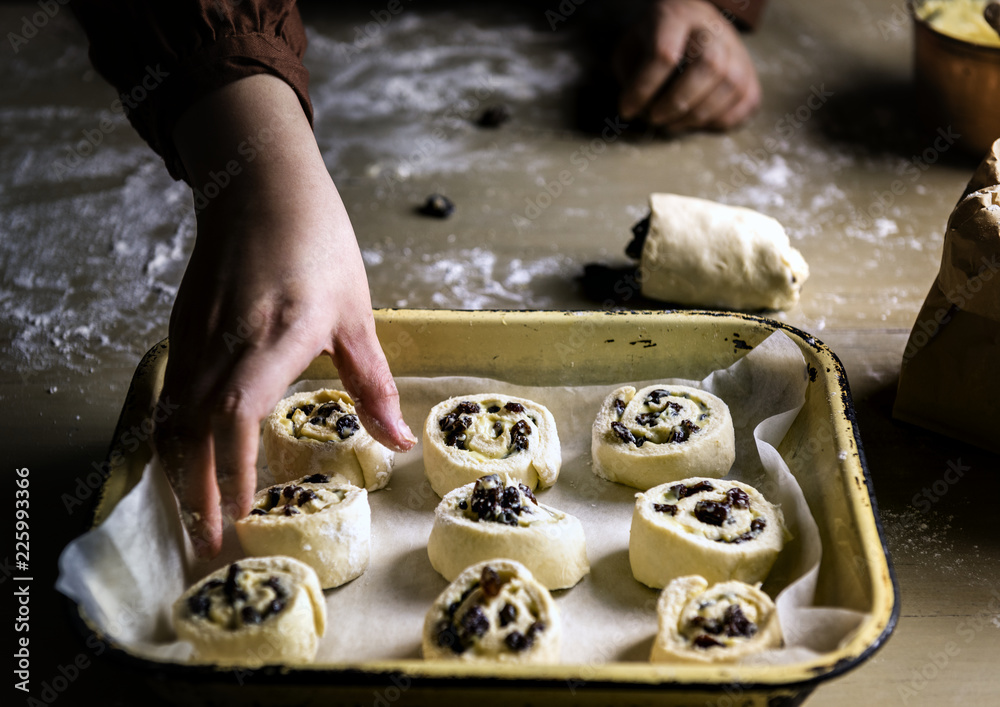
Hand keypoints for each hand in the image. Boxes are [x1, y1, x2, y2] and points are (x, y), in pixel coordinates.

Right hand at [157, 75, 415, 557]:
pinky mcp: (181, 330)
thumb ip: (371, 383)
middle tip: (211, 547)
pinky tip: (186, 465)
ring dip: (178, 475)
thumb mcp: (356, 313)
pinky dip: (172, 441)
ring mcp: (194, 336)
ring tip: (194, 521)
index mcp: (271, 338)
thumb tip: (398, 442)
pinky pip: (168, 397)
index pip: (235, 417)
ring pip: (170, 420)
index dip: (232, 473)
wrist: (260, 187)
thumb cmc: (318, 243)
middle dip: (196, 495)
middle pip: (191, 432)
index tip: (241, 521)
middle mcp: (222, 342)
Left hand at [615, 0, 760, 131]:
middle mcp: (712, 28)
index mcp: (676, 17)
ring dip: (698, 115)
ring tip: (672, 125)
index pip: (664, 54)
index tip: (626, 110)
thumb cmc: (655, 40)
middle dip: (678, 102)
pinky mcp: (750, 70)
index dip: (643, 89)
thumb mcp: (630, 48)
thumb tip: (640, 110)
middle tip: (655, 119)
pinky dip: (723, 119)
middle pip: (709, 65)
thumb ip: (630, 76)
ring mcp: (737, 48)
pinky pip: (748, 99)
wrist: (691, 22)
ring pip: (731, 84)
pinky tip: (699, 122)